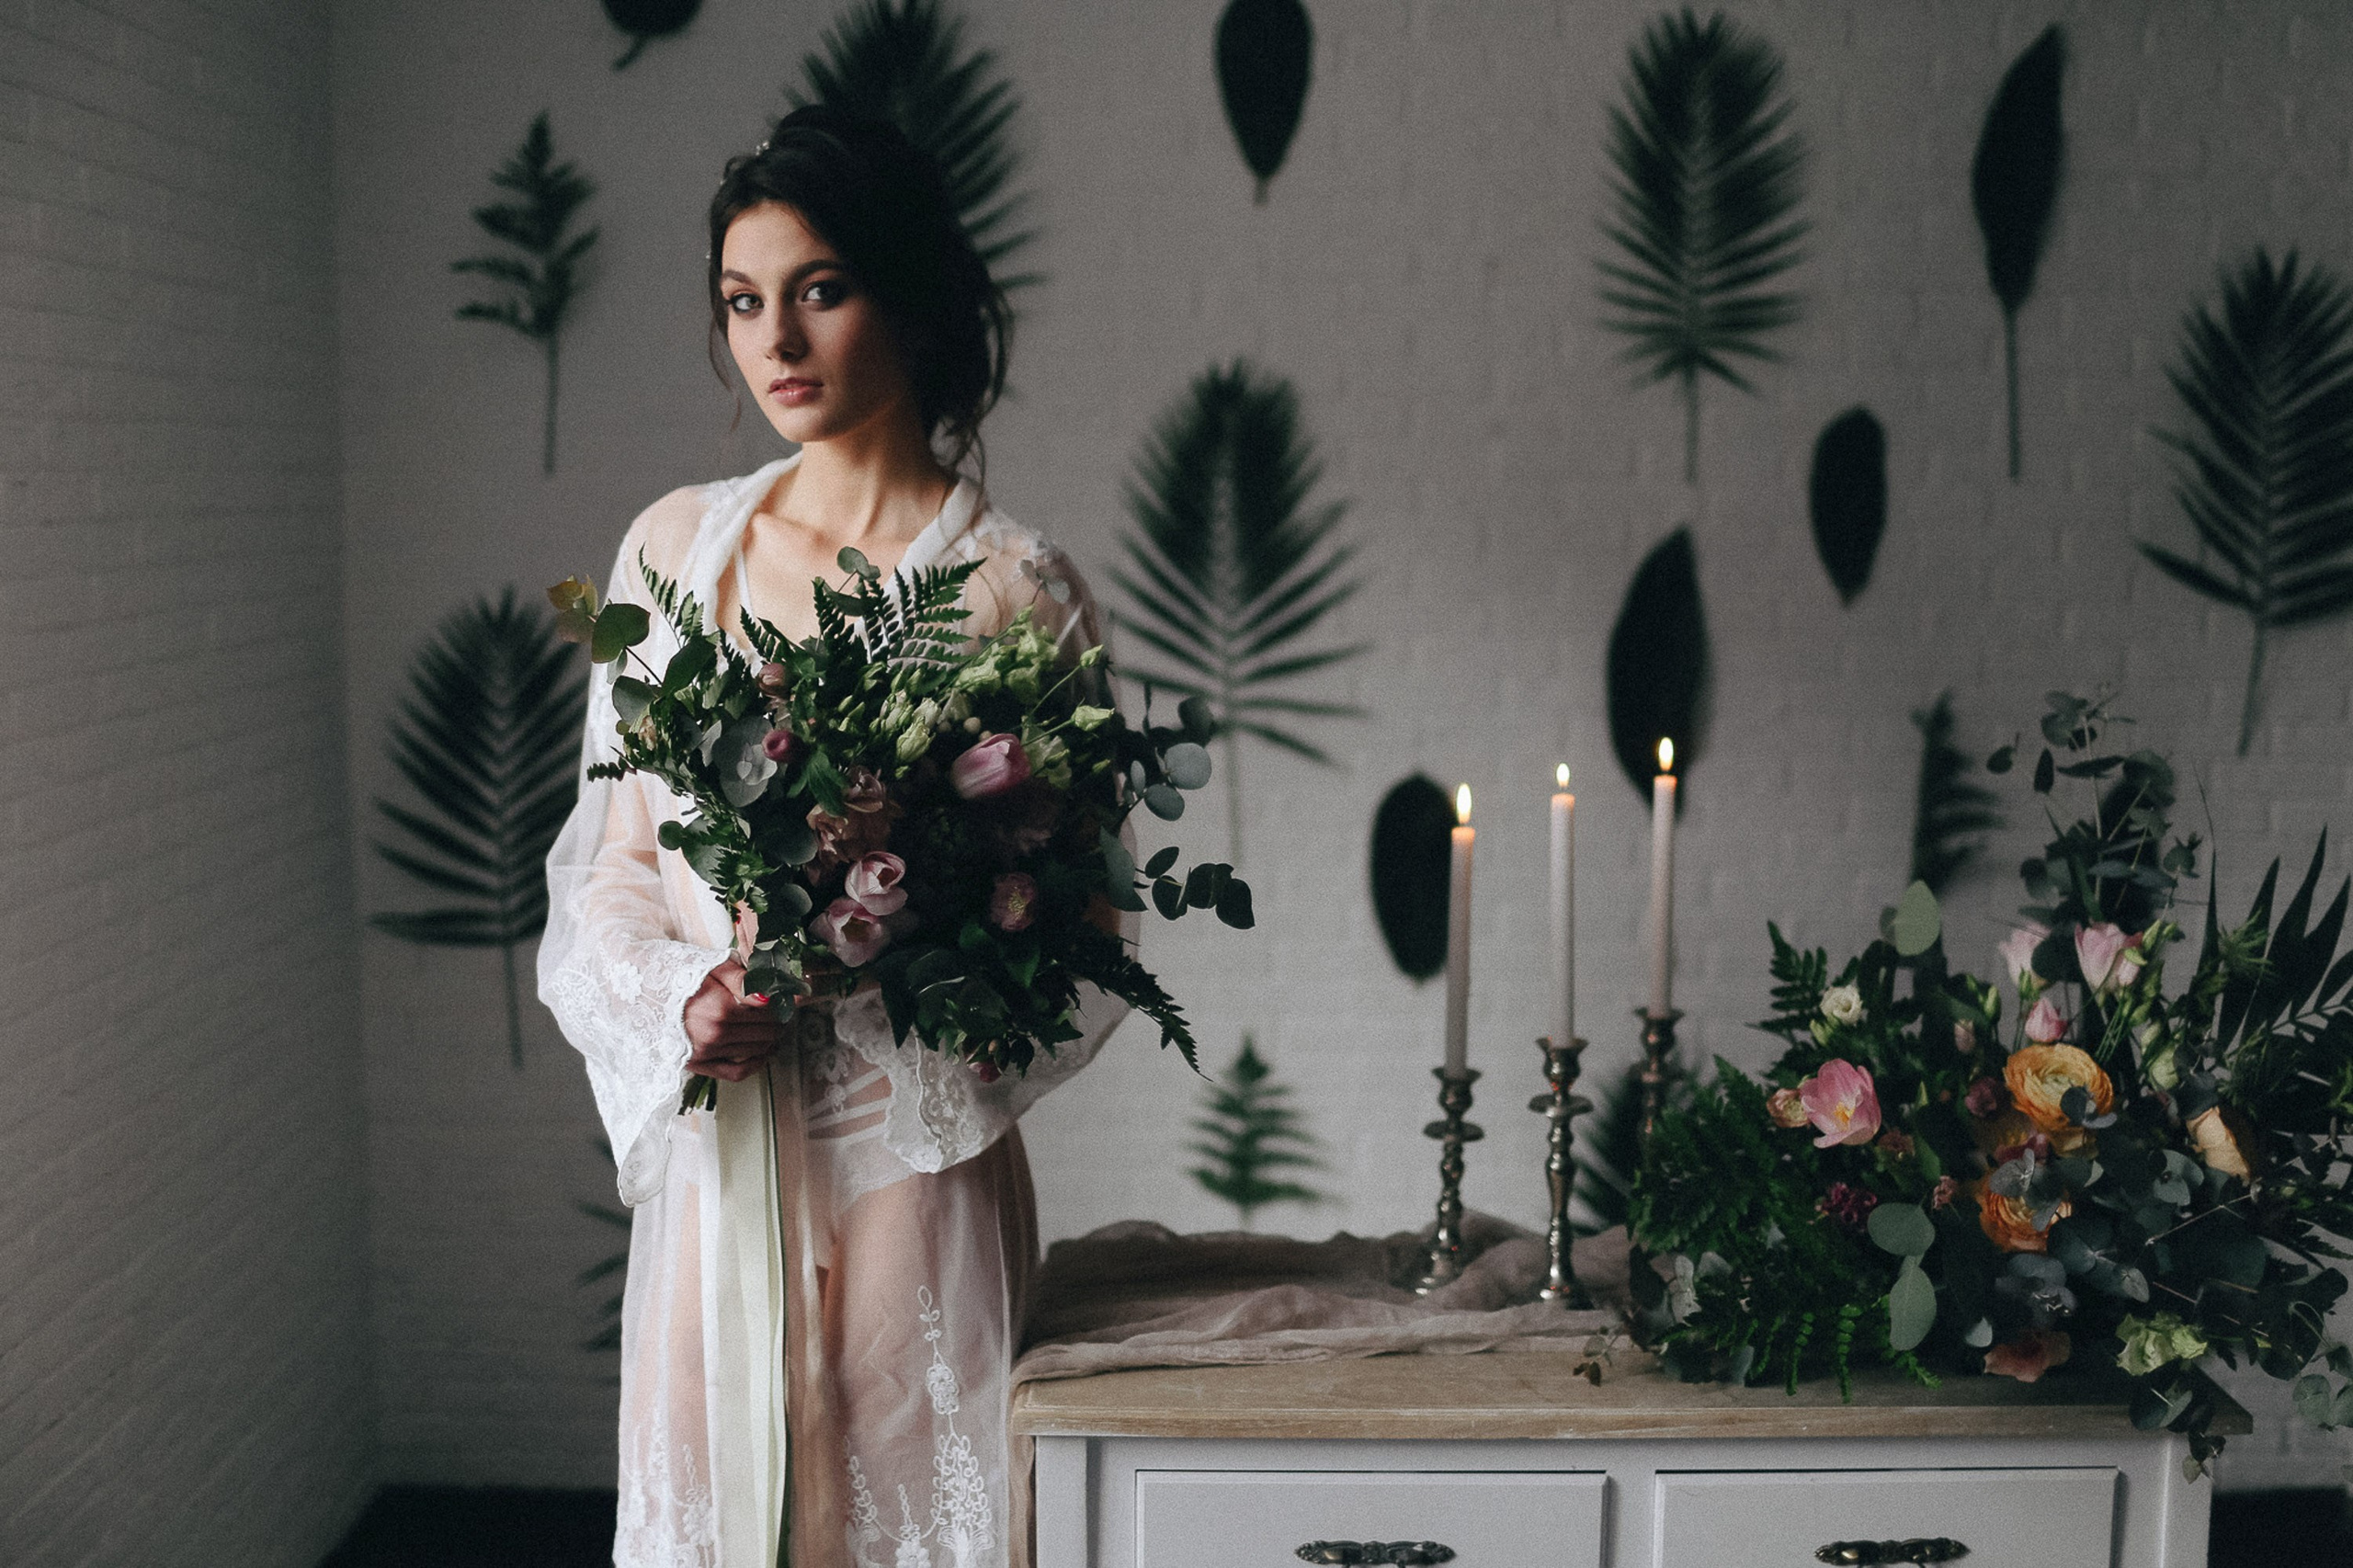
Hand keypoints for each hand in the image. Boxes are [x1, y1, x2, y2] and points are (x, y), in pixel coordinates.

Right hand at [682, 959, 785, 1081]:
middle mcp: (714, 1034)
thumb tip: (775, 994)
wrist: (636, 988)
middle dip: (779, 1020)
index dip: (783, 1002)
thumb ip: (747, 981)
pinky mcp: (696, 1064)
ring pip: (757, 1051)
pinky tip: (763, 1052)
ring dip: (771, 1039)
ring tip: (772, 1026)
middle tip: (781, 1010)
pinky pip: (736, 1072)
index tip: (788, 996)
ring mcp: (705, 1052)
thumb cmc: (674, 972)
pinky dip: (755, 1064)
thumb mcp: (713, 966)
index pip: (769, 1011)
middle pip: (766, 1032)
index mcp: (721, 1008)